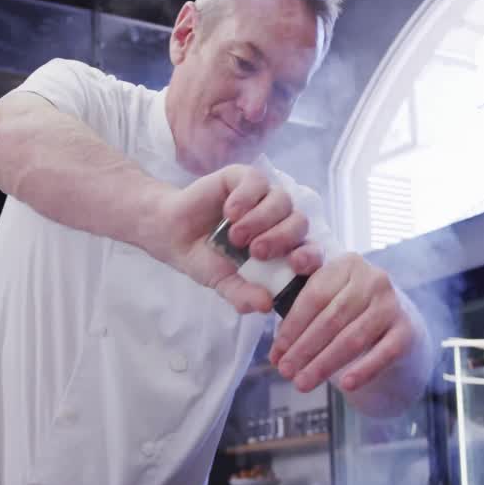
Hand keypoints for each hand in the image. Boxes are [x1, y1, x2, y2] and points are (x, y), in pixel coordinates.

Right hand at [142, 164, 320, 313]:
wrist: (173, 236)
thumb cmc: (207, 260)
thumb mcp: (224, 284)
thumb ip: (244, 295)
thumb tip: (265, 306)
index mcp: (283, 249)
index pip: (310, 250)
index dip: (310, 256)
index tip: (295, 264)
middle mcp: (279, 221)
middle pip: (299, 223)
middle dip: (281, 238)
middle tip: (256, 252)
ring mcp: (264, 198)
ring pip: (282, 201)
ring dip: (261, 219)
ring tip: (235, 235)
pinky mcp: (244, 179)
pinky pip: (257, 182)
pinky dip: (246, 198)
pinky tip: (229, 212)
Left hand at [269, 254, 417, 392]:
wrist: (396, 323)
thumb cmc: (350, 311)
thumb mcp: (328, 300)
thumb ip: (299, 318)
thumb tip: (277, 355)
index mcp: (348, 264)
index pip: (314, 296)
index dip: (292, 327)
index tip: (276, 352)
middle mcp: (374, 279)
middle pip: (331, 319)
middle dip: (304, 349)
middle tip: (285, 371)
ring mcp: (392, 305)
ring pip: (352, 339)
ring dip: (324, 364)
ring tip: (302, 383)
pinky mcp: (407, 331)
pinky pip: (383, 354)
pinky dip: (363, 370)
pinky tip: (345, 385)